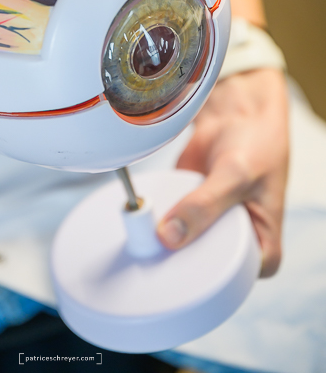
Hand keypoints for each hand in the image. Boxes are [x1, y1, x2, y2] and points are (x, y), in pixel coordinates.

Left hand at [157, 68, 288, 276]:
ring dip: (156, 242)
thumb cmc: (255, 146)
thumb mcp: (235, 176)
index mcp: (261, 252)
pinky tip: (138, 218)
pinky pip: (166, 226)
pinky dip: (152, 220)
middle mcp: (235, 247)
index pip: (229, 283)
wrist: (239, 115)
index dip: (195, 280)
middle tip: (144, 249)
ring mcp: (208, 230)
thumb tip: (168, 237)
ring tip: (137, 232)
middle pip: (196, 270)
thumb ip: (205, 205)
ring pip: (178, 250)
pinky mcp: (187, 213)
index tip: (162, 266)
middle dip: (169, 261)